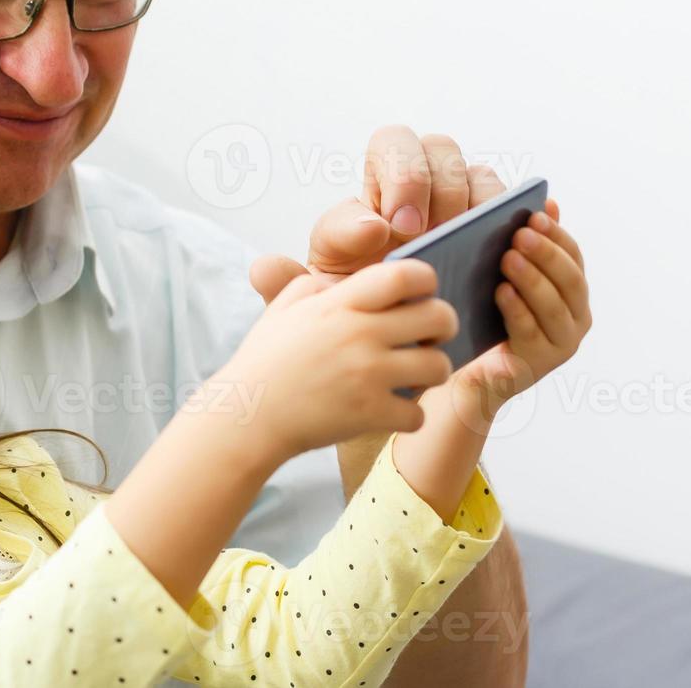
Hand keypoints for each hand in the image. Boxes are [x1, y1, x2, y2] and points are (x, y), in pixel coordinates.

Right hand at [225, 258, 459, 462]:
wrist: (246, 416)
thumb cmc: (264, 363)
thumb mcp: (281, 311)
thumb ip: (312, 286)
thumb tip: (338, 281)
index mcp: (339, 304)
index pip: (406, 274)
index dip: (427, 280)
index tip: (423, 293)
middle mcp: (359, 334)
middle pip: (439, 317)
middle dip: (444, 326)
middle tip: (430, 337)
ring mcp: (368, 374)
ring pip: (439, 366)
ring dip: (433, 373)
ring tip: (416, 377)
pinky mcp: (370, 413)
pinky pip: (418, 413)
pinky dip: (410, 416)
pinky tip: (394, 412)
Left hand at [308, 127, 506, 280]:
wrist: (381, 317)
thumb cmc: (351, 284)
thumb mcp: (327, 267)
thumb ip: (335, 240)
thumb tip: (375, 227)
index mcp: (380, 177)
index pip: (393, 140)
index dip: (404, 175)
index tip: (400, 225)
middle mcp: (425, 177)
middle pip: (442, 148)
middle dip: (440, 190)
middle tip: (430, 234)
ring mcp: (461, 199)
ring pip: (481, 176)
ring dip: (477, 208)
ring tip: (466, 247)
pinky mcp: (491, 224)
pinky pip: (512, 207)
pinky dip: (509, 223)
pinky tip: (498, 254)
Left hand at [451, 199, 591, 417]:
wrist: (464, 367)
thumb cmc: (484, 312)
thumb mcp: (502, 272)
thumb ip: (525, 243)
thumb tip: (548, 202)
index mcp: (571, 290)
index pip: (573, 255)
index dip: (557, 234)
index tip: (535, 214)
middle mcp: (575, 316)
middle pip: (569, 280)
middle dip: (546, 254)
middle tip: (521, 234)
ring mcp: (561, 342)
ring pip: (554, 306)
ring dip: (532, 279)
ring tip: (508, 259)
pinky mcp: (539, 363)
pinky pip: (531, 333)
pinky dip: (518, 310)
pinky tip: (502, 292)